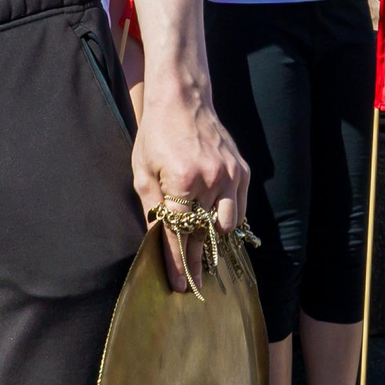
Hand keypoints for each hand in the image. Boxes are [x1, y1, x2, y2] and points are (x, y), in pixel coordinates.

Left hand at [130, 82, 251, 291]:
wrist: (183, 98)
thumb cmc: (156, 134)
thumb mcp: (142, 170)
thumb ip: (152, 206)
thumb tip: (156, 239)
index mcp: (180, 181)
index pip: (179, 233)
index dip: (178, 263)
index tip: (180, 286)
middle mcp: (209, 180)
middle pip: (204, 235)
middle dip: (197, 263)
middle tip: (194, 284)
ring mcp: (230, 175)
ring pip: (227, 226)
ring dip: (214, 241)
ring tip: (203, 252)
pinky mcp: (242, 170)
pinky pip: (240, 208)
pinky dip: (229, 220)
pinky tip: (217, 226)